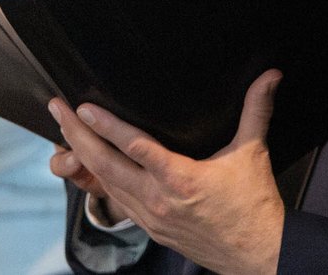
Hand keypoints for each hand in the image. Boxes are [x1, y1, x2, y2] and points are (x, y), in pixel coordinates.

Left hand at [48, 70, 285, 274]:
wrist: (255, 251)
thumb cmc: (253, 202)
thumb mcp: (253, 152)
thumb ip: (257, 110)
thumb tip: (271, 76)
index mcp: (180, 178)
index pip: (133, 146)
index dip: (105, 126)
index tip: (82, 108)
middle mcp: (157, 198)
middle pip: (105, 164)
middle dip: (77, 136)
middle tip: (56, 111)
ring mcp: (150, 216)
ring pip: (105, 184)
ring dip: (83, 157)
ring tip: (66, 135)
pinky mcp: (151, 228)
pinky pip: (117, 201)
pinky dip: (100, 181)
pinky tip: (92, 168)